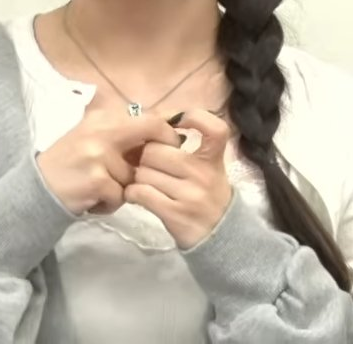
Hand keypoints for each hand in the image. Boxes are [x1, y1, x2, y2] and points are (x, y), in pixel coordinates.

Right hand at [37, 103, 181, 215]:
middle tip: (153, 170)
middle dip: (156, 157)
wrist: (37, 186)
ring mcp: (100, 156)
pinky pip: (121, 196)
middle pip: (150, 139)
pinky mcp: (97, 181)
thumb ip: (121, 132)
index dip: (166, 134)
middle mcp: (103, 131)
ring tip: (102, 188)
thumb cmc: (68, 161)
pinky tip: (93, 199)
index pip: (149, 119)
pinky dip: (110, 203)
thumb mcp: (91, 135)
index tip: (172, 146)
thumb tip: (163, 129)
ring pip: (135, 177)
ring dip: (123, 188)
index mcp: (103, 117)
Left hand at [125, 110, 232, 248]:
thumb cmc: (207, 195)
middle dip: (145, 157)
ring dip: (138, 178)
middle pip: (155, 150)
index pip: (215, 128)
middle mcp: (204, 174)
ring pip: (144, 172)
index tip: (178, 121)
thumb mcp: (208, 168)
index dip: (195, 117)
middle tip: (149, 166)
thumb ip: (188, 148)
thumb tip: (156, 120)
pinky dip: (133, 193)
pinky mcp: (175, 214)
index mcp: (213, 159)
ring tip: (145, 184)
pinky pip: (140, 192)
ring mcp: (190, 195)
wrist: (220, 236)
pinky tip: (138, 196)